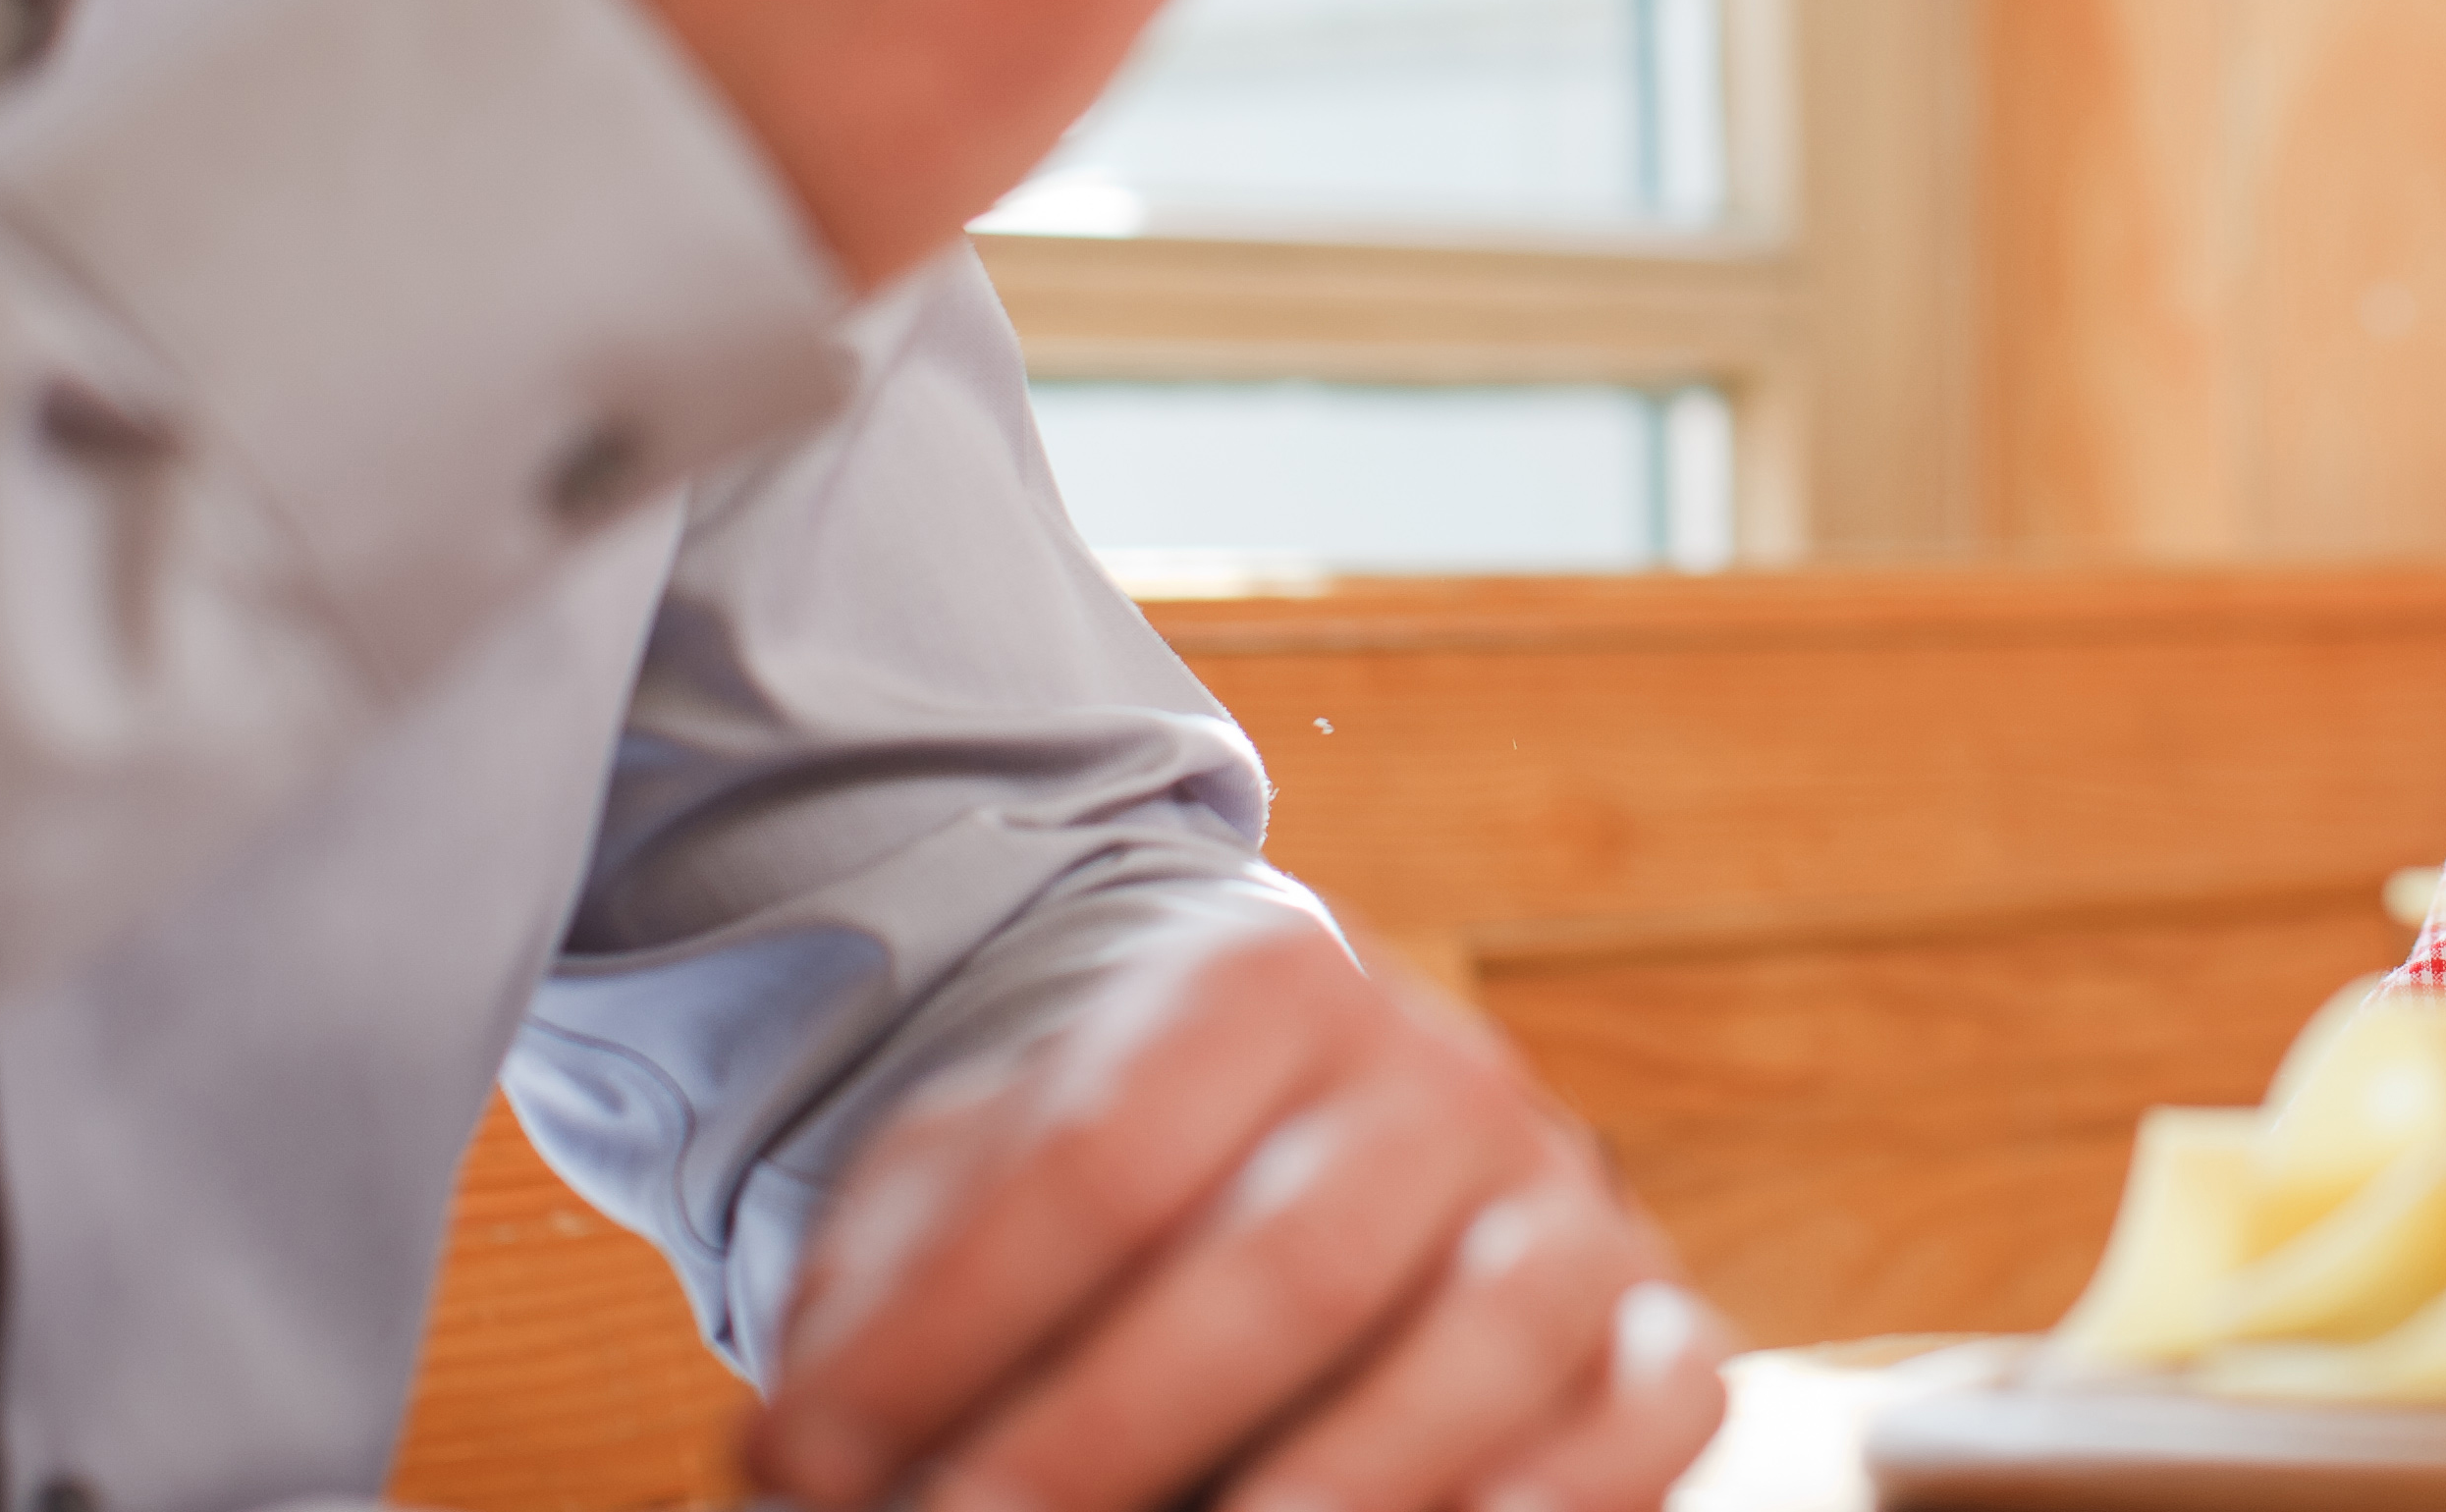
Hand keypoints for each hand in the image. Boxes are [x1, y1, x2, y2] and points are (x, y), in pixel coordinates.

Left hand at [747, 921, 1727, 1511]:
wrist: (1302, 1160)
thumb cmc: (1116, 1204)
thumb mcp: (975, 1191)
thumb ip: (883, 1311)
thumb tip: (787, 1466)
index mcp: (1266, 984)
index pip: (1100, 1157)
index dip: (945, 1330)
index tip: (802, 1458)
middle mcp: (1441, 1073)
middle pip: (1286, 1265)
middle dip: (1106, 1437)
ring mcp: (1564, 1199)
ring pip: (1481, 1341)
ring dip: (1326, 1491)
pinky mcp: (1658, 1330)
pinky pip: (1649, 1419)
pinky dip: (1552, 1504)